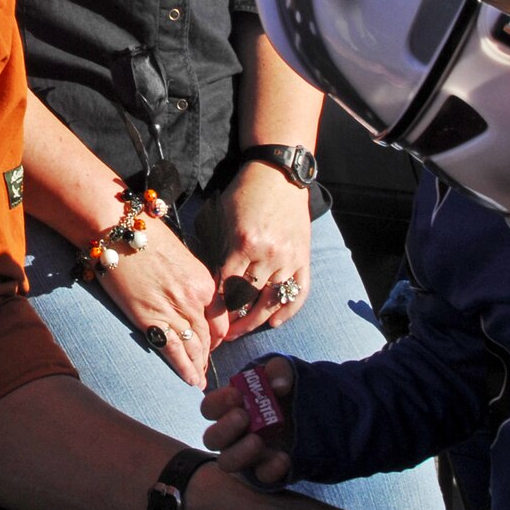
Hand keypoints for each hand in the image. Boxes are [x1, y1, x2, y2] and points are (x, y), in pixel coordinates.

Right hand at [95, 226, 228, 387]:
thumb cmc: (146, 237)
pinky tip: (190, 380)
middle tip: (205, 370)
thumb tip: (193, 301)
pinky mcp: (148, 318)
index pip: (221, 320)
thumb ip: (192, 283)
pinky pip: (172, 349)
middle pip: (209, 337)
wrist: (117, 229)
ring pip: (194, 347)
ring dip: (198, 366)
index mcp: (205, 282)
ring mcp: (172, 310)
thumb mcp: (182, 258)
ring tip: (198, 381)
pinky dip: (183, 367)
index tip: (212, 346)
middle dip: (208, 355)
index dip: (218, 337)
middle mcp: (194, 299)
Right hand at [199, 354, 294, 485]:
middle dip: (224, 428)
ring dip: (239, 453)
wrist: (312, 414)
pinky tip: (283, 457)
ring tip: (257, 441)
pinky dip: (269, 469)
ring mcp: (246, 455)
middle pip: (211, 438)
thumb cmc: (286, 391)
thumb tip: (278, 385)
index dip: (218, 402)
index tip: (236, 395)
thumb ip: (280, 370)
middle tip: (244, 417)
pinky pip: (260, 477)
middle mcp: (232, 434)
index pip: (209, 407)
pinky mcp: (264, 471)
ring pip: (226, 462)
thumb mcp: (284, 374)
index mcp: (229, 408)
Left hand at [209, 166, 312, 342]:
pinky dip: (287, 310)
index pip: (226, 285)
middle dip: (232, 320)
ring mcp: (289, 257)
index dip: (216, 305)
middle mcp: (269, 254)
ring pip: (272, 300)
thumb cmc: (245, 193)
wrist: (278, 175)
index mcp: (244, 243)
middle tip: (220, 334)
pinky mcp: (303, 258)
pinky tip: (274, 322)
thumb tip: (212, 282)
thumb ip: (219, 250)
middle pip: (248, 298)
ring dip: (255, 321)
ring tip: (240, 332)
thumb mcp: (223, 217)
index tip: (206, 319)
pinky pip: (299, 292)